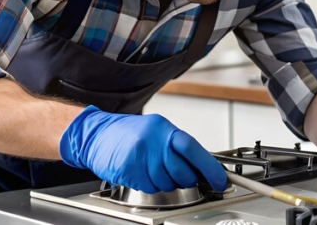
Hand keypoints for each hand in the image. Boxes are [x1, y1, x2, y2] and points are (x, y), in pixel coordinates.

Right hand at [59, 105, 227, 192]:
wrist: (96, 134)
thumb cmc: (128, 133)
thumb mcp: (156, 130)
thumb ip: (177, 146)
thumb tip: (202, 165)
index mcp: (163, 129)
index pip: (192, 148)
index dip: (209, 167)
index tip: (220, 180)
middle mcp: (153, 140)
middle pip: (182, 171)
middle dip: (186, 179)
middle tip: (182, 176)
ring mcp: (140, 155)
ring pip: (167, 183)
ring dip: (166, 183)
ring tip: (155, 171)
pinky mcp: (128, 170)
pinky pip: (149, 187)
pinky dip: (150, 185)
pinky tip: (143, 174)